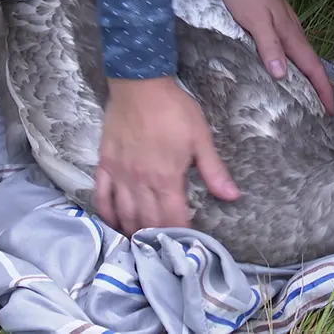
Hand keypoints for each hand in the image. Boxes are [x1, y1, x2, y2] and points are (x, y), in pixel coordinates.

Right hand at [93, 77, 239, 235]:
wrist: (140, 85)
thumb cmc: (173, 110)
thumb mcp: (201, 138)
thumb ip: (214, 171)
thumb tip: (232, 196)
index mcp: (166, 178)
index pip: (173, 218)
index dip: (180, 234)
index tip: (186, 242)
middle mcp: (140, 181)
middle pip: (146, 221)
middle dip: (156, 239)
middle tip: (164, 248)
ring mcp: (120, 174)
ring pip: (123, 214)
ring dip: (132, 232)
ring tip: (141, 243)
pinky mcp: (105, 164)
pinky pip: (102, 196)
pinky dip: (107, 214)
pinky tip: (113, 223)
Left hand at [219, 0, 333, 115]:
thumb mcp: (255, 21)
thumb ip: (269, 46)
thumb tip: (282, 75)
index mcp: (291, 36)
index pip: (313, 69)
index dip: (323, 91)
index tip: (331, 113)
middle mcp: (294, 35)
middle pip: (312, 68)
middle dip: (320, 91)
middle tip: (322, 116)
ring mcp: (287, 30)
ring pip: (303, 61)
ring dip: (309, 82)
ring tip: (308, 103)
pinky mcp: (279, 26)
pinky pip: (292, 54)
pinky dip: (296, 69)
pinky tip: (288, 76)